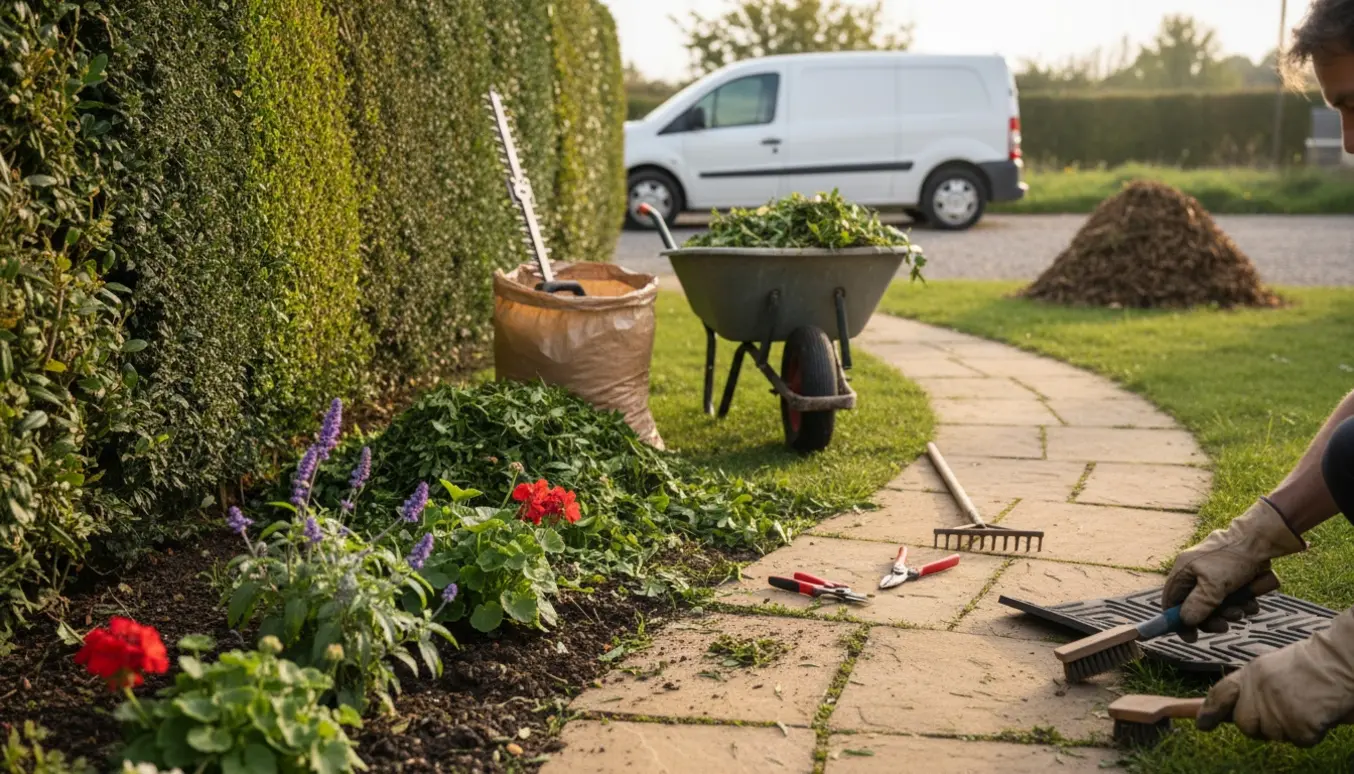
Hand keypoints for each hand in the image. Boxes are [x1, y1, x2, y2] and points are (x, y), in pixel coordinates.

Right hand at [1161, 499, 1303, 640]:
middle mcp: (1196, 575)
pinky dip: (1243, 604)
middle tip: (1224, 626)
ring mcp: (1215, 578)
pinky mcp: (1233, 580)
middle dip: (1212, 619)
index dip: (1177, 620)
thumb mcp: (1213, 585)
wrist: (1261, 541)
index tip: (1190, 636)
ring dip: (1232, 612)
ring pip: (1218, 607)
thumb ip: (1198, 605)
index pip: (1171, 601)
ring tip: (1243, 609)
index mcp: (1184, 572)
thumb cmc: (1233, 559)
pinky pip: (1234, 600)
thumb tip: (1186, 621)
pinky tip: (1252, 601)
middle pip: (1196, 608)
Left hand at [1197, 607, 1353, 746]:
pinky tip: (1315, 714)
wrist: (1337, 663)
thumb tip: (1239, 707)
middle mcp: (1258, 694)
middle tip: (1279, 712)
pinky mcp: (1298, 727)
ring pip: (1272, 734)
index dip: (1208, 712)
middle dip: (1258, 724)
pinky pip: (1297, 740)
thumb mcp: (1269, 666)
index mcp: (1249, 675)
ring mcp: (1277, 712)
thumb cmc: (1308, 663)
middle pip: (1244, 724)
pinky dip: (1308, 733)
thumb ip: (1251, 686)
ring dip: (1285, 728)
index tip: (1202, 724)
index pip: (1220, 695)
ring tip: (1301, 706)